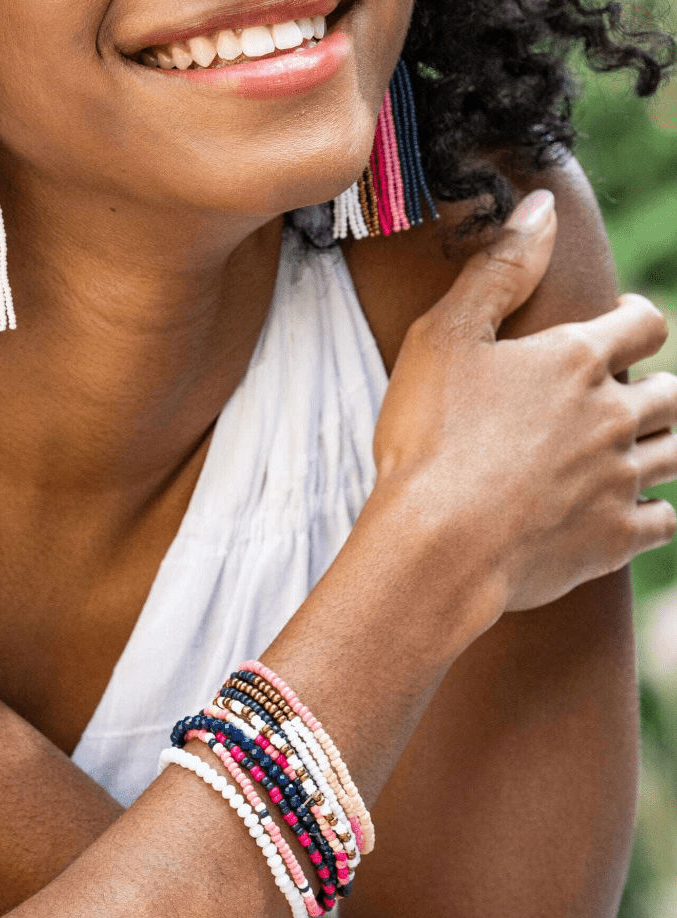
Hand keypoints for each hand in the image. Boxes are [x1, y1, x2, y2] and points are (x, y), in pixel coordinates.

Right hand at [373, 189, 676, 611]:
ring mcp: (619, 479)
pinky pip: (663, 519)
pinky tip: (632, 511)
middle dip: (654, 390)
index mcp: (576, 361)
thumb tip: (544, 207)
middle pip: (670, 393)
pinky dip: (653, 511)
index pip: (644, 323)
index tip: (626, 325)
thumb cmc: (429, 439)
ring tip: (635, 450)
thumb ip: (497, 270)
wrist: (438, 544)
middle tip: (626, 397)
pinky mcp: (615, 538)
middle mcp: (613, 415)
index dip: (638, 319)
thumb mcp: (443, 339)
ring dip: (663, 446)